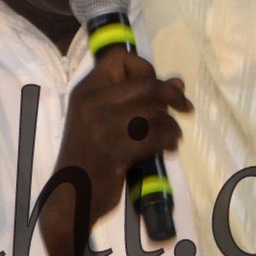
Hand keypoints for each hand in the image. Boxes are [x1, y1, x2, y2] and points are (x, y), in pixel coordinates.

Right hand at [40, 50, 191, 255]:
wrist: (70, 197)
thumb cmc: (87, 157)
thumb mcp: (100, 121)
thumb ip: (133, 100)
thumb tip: (178, 83)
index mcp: (85, 91)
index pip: (118, 58)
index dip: (145, 67)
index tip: (157, 84)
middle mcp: (90, 104)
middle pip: (145, 84)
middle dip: (172, 96)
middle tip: (185, 108)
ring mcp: (100, 128)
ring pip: (152, 113)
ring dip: (172, 124)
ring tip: (174, 135)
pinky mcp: (113, 152)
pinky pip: (153, 138)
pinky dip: (168, 141)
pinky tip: (169, 148)